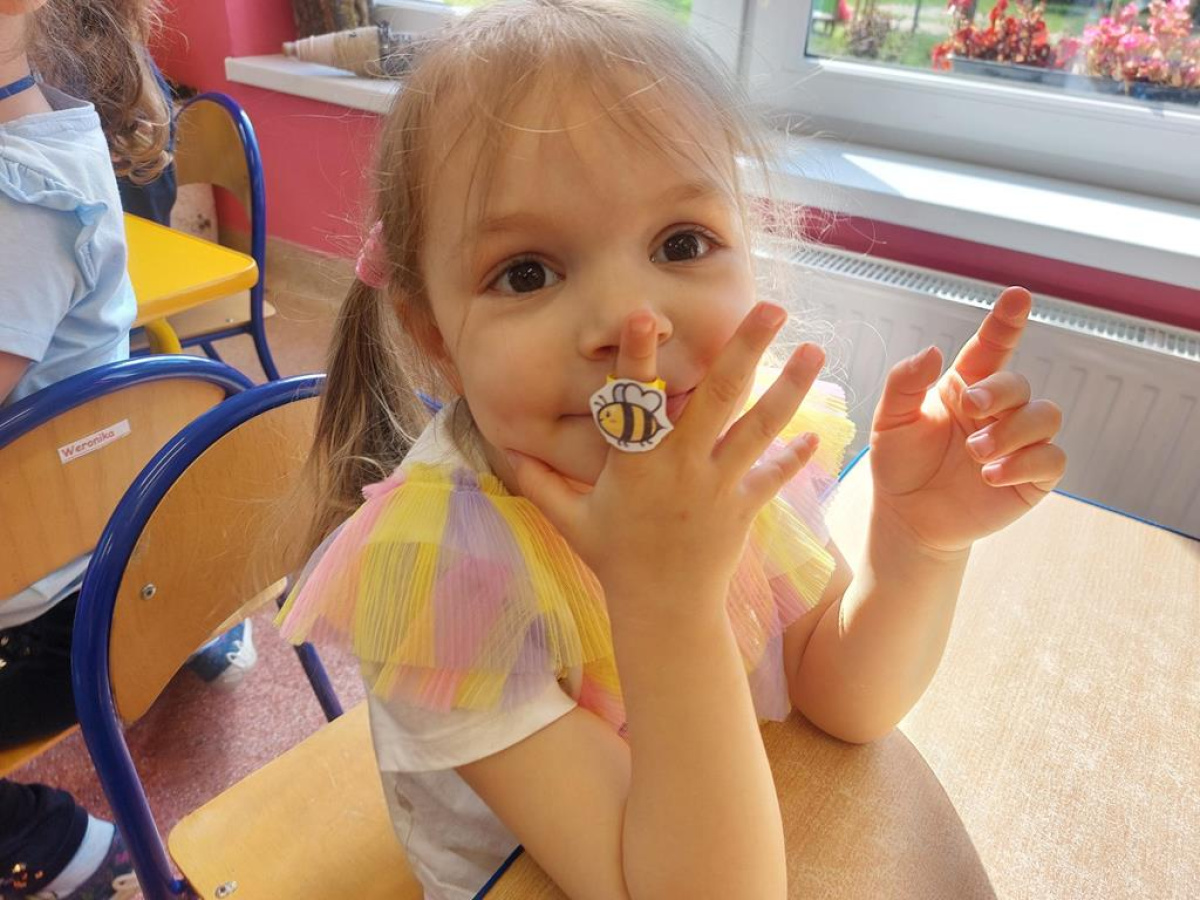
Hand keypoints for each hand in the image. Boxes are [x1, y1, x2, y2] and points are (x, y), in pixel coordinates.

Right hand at [509, 303, 825, 621]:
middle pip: (719, 398)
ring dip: (788, 388)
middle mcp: (683, 466)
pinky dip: (794, 457)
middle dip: (745, 350)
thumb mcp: (571, 519)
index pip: (634, 400)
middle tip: (770, 308)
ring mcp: (719, 486)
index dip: (637, 356)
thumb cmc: (614, 559)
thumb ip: (539, 481)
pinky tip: (817, 435)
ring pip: (758, 427)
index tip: (644, 314)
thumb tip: (502, 450)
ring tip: (814, 350)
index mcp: (637, 462)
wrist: (663, 610)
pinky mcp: (744, 507)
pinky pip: (774, 476)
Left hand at [868, 286, 1066, 555]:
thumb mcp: (890, 420)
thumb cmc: (900, 463)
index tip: (1017, 296)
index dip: (1006, 321)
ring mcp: (1020, 441)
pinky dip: (1025, 463)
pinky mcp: (1033, 476)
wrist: (909, 517)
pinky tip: (991, 475)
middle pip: (1019, 383)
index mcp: (966, 385)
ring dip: (1013, 431)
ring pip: (1046, 416)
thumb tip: (934, 350)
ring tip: (975, 454)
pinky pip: (1052, 459)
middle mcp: (998, 408)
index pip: (992, 346)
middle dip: (999, 392)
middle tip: (971, 410)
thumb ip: (905, 382)